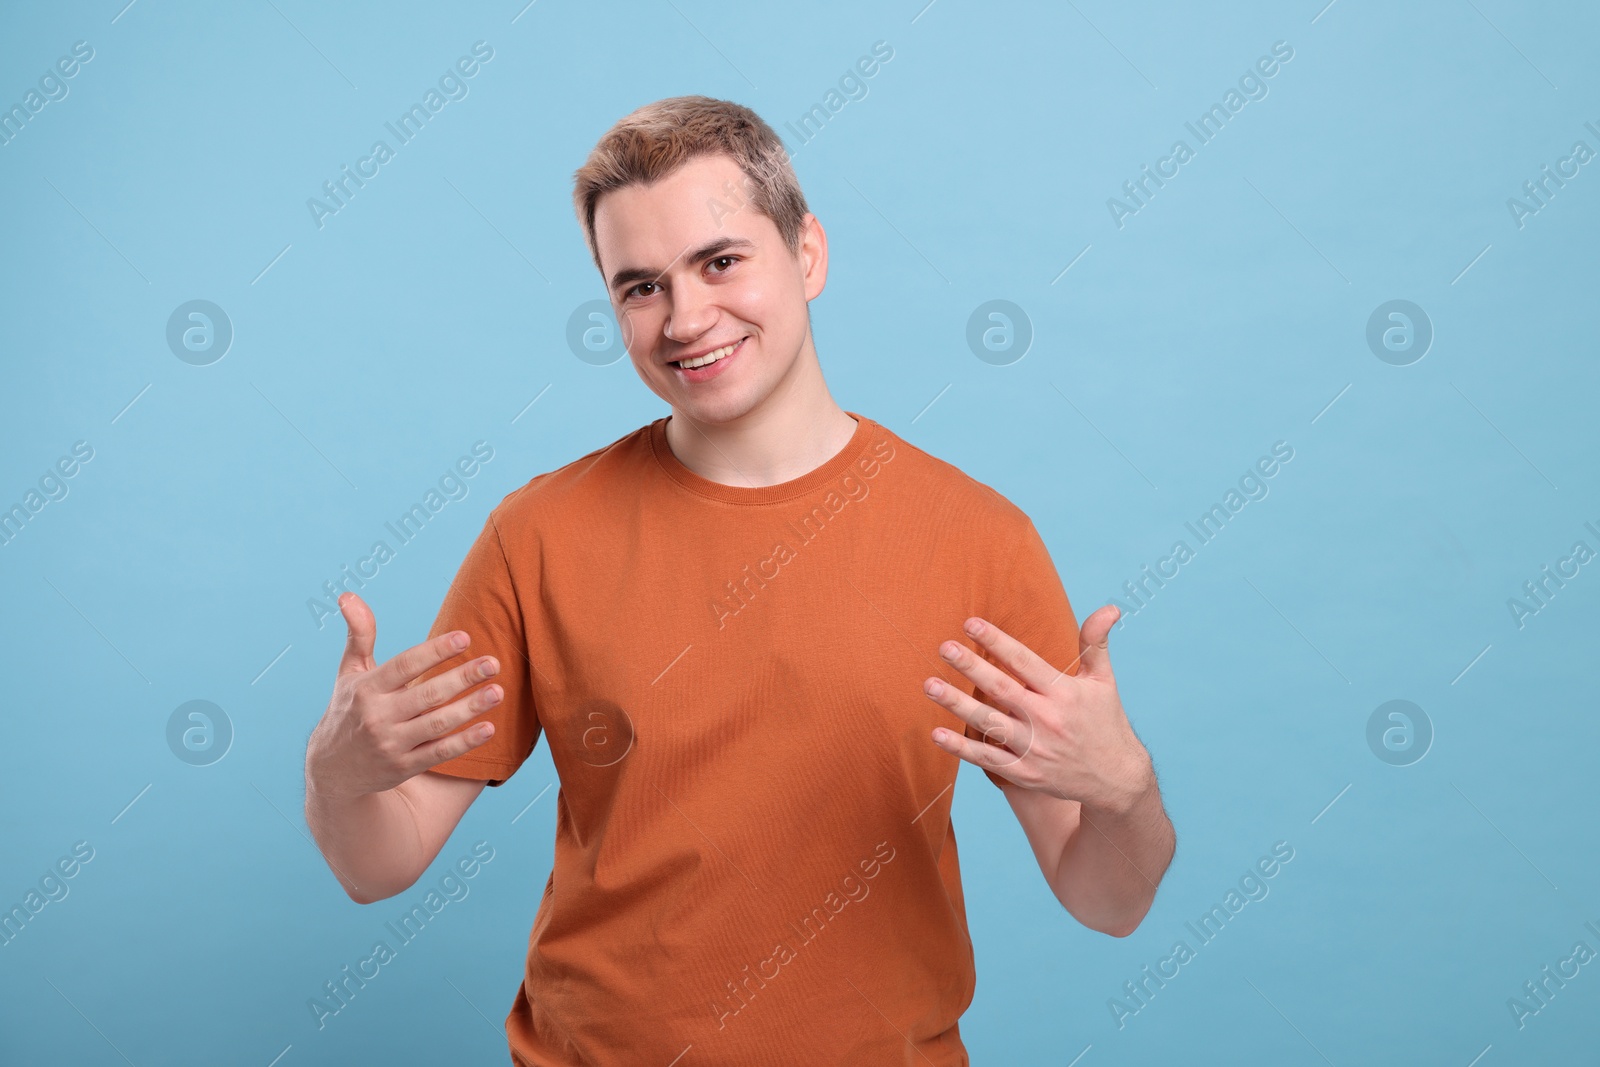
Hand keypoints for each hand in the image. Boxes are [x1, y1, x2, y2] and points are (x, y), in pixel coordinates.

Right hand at [305, 592, 501, 798]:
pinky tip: (489, 728)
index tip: (465, 637)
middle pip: (427, 694)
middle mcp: (377, 716)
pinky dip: (465, 742)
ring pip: (437, 723)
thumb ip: (359, 635)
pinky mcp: (404, 767)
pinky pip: (439, 753)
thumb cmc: (348, 710)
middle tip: (493, 663)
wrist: (332, 770)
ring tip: (498, 691)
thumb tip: (349, 595)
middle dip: (463, 677)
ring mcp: (391, 744)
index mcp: (366, 688)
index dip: (435, 651)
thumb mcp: (349, 673)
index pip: (405, 665)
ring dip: (470, 708)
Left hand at [923, 605, 1152, 812]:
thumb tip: (1109, 607)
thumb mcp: (1103, 681)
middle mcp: (1047, 720)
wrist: (1116, 779)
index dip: (997, 642)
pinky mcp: (1024, 773)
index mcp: (1064, 693)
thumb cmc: (1105, 721)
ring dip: (957, 704)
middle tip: (944, 648)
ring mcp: (1034, 749)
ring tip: (930, 685)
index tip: (970, 623)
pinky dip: (961, 749)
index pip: (1024, 662)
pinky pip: (987, 760)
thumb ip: (1095, 643)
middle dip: (970, 666)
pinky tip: (937, 733)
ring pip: (988, 723)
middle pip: (1001, 689)